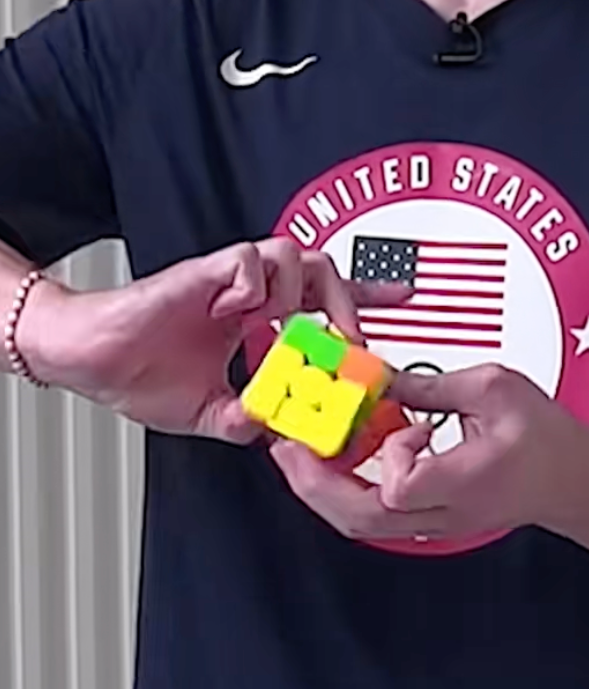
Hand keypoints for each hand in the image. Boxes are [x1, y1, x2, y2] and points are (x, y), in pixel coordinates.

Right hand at [17, 239, 408, 443]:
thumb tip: (283, 433)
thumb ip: (249, 419)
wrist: (87, 358)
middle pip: (318, 268)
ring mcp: (225, 283)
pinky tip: (238, 315)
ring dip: (297, 296)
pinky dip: (252, 287)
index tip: (402, 303)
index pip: (321, 299)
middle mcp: (246, 294)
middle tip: (348, 338)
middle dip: (345, 299)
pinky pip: (245, 262)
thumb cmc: (137, 371)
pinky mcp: (200, 275)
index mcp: (253, 318)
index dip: (364, 298)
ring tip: (283, 332)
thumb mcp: (208, 411)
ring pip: (289, 255)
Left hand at [270, 363, 588, 540]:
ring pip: (359, 523)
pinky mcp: (425, 520)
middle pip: (360, 519)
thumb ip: (434, 384)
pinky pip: (371, 514)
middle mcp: (441, 514)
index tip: (404, 423)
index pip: (400, 489)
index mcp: (463, 482)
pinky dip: (342, 488)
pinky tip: (335, 456)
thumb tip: (382, 376)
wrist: (569, 479)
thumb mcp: (495, 388)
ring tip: (299, 449)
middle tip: (288, 443)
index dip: (389, 456)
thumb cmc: (545, 438)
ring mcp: (431, 524)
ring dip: (320, 487)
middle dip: (313, 482)